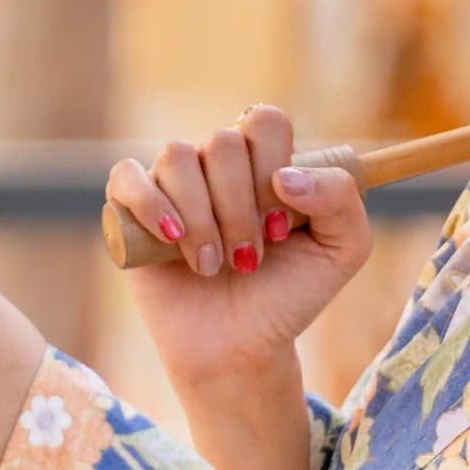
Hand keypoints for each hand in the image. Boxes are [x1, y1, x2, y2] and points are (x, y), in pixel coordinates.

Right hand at [104, 105, 375, 404]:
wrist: (239, 348)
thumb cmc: (289, 295)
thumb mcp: (342, 250)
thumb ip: (340, 198)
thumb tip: (285, 175)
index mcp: (264, 161)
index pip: (265, 122)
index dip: (272, 168)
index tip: (282, 228)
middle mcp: (216, 164)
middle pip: (223, 142)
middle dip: (240, 208)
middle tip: (250, 259)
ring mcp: (172, 184)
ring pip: (178, 157)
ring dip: (201, 217)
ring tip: (212, 266)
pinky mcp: (130, 210)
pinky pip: (126, 176)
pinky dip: (149, 203)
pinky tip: (171, 239)